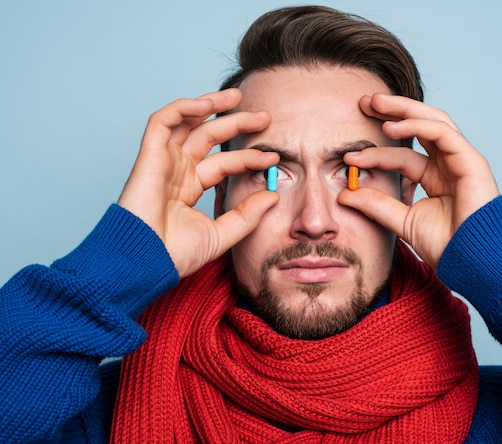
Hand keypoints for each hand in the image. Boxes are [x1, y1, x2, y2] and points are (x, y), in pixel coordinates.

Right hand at [118, 89, 278, 277]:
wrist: (145, 263)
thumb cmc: (173, 255)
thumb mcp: (221, 234)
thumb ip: (247, 215)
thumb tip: (273, 194)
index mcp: (190, 188)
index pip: (224, 163)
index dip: (249, 157)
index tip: (273, 158)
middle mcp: (177, 171)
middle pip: (210, 137)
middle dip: (237, 123)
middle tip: (265, 117)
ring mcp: (163, 162)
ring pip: (187, 122)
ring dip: (211, 105)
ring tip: (238, 97)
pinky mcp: (148, 156)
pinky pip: (162, 121)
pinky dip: (183, 109)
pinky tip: (208, 105)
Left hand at [338, 93, 498, 266]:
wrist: (472, 262)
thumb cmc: (447, 246)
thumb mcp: (402, 221)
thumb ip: (377, 205)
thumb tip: (345, 194)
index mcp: (435, 178)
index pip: (402, 157)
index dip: (376, 154)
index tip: (349, 157)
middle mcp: (448, 164)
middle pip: (419, 127)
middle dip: (392, 112)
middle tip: (364, 102)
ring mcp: (461, 160)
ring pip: (432, 121)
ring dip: (403, 109)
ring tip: (375, 104)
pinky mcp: (471, 160)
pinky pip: (442, 132)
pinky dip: (417, 125)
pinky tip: (392, 126)